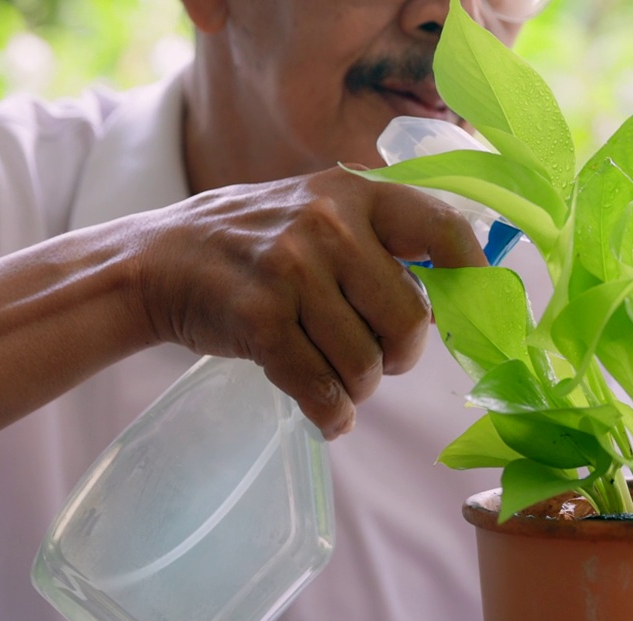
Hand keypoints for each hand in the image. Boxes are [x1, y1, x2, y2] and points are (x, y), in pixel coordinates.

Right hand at [130, 166, 485, 437]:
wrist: (158, 260)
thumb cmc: (259, 244)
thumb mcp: (322, 211)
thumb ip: (385, 240)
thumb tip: (464, 290)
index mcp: (355, 193)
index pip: (444, 231)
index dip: (472, 280)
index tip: (474, 314)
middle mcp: (328, 223)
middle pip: (410, 320)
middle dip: (402, 356)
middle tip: (383, 360)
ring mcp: (291, 270)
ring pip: (365, 364)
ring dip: (360, 389)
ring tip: (339, 379)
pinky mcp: (259, 318)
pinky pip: (320, 389)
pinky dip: (331, 415)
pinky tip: (328, 415)